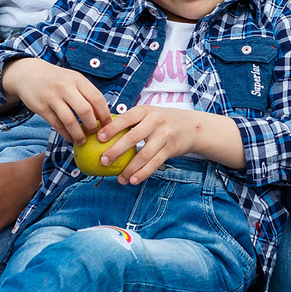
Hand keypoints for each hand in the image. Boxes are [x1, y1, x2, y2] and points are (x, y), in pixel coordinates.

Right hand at [2, 58, 113, 144]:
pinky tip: (71, 138)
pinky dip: (66, 134)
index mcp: (78, 80)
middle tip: (95, 134)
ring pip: (70, 121)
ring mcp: (52, 98)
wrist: (29, 74)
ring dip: (79, 134)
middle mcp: (65, 87)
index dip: (105, 114)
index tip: (108, 125)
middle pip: (85, 111)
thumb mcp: (73, 80)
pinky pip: (57, 125)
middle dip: (93, 126)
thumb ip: (87, 94)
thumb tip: (104, 116)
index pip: (97, 98)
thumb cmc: (57, 80)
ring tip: (82, 141)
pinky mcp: (41, 108)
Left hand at [88, 104, 219, 186]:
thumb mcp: (148, 114)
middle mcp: (155, 122)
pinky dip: (143, 173)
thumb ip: (130, 121)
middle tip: (103, 161)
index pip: (126, 118)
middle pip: (133, 138)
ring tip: (119, 179)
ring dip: (129, 169)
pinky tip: (133, 180)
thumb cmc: (162, 120)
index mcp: (145, 111)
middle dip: (116, 151)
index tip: (98, 138)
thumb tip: (101, 132)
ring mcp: (164, 136)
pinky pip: (154, 163)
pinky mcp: (170, 149)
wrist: (191, 126)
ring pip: (144, 155)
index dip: (112, 128)